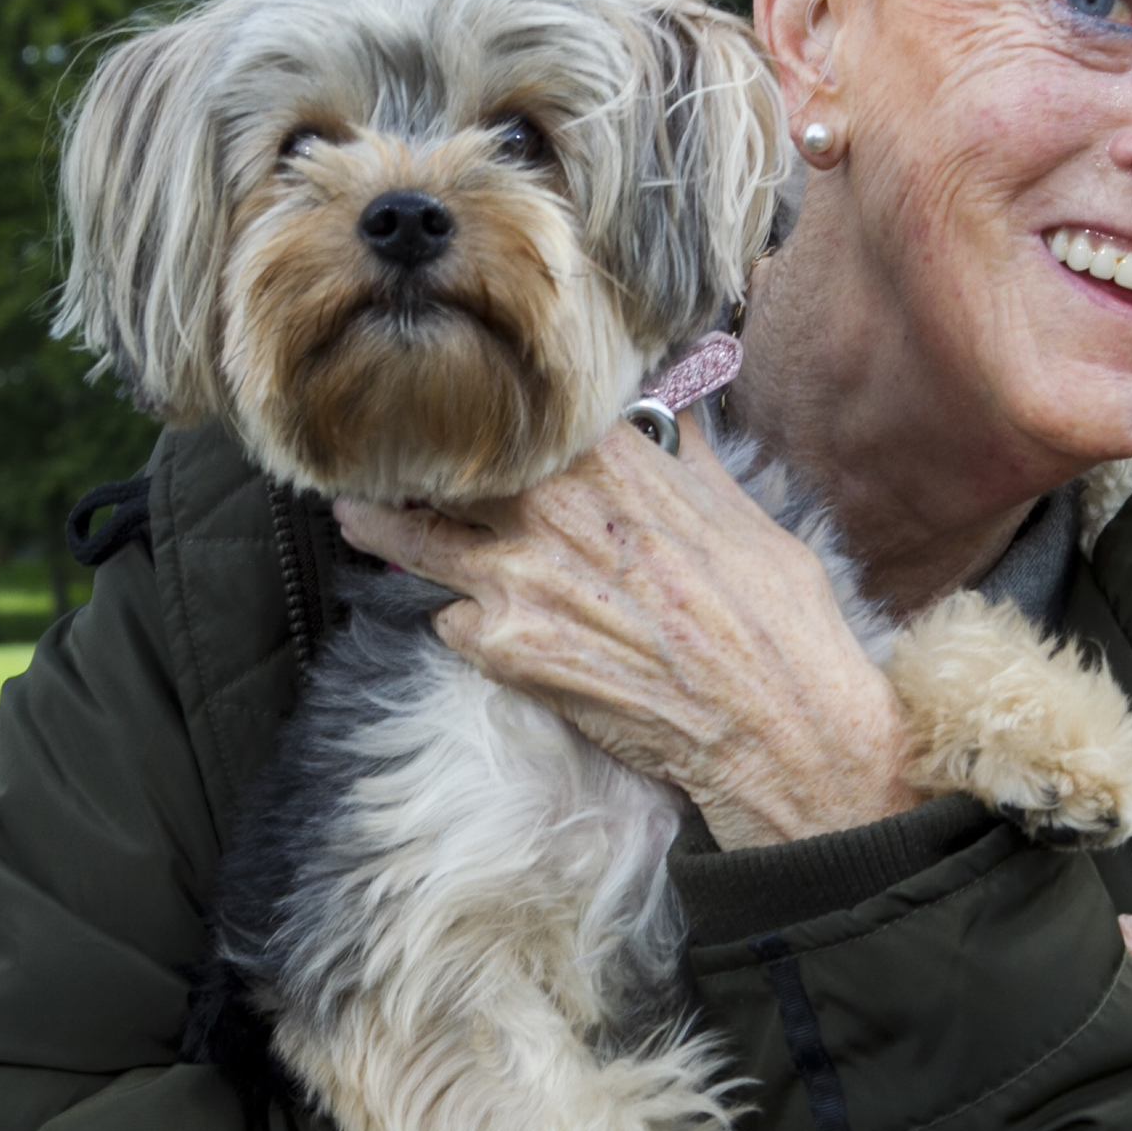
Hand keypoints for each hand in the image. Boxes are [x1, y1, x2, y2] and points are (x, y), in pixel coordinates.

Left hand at [333, 421, 923, 851]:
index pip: (516, 415)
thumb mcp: (744, 515)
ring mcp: (520, 580)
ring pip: (419, 541)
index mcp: (612, 461)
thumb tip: (675, 424)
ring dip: (386, 529)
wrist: (774, 724)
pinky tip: (481, 628)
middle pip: (449, 469)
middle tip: (385, 457)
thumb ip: (690, 462)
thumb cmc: (776, 619)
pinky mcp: (508, 651)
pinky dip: (461, 624)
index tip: (460, 406)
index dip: (482, 414)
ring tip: (355, 515)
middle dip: (417, 463)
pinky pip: (453, 625)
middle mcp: (552, 508)